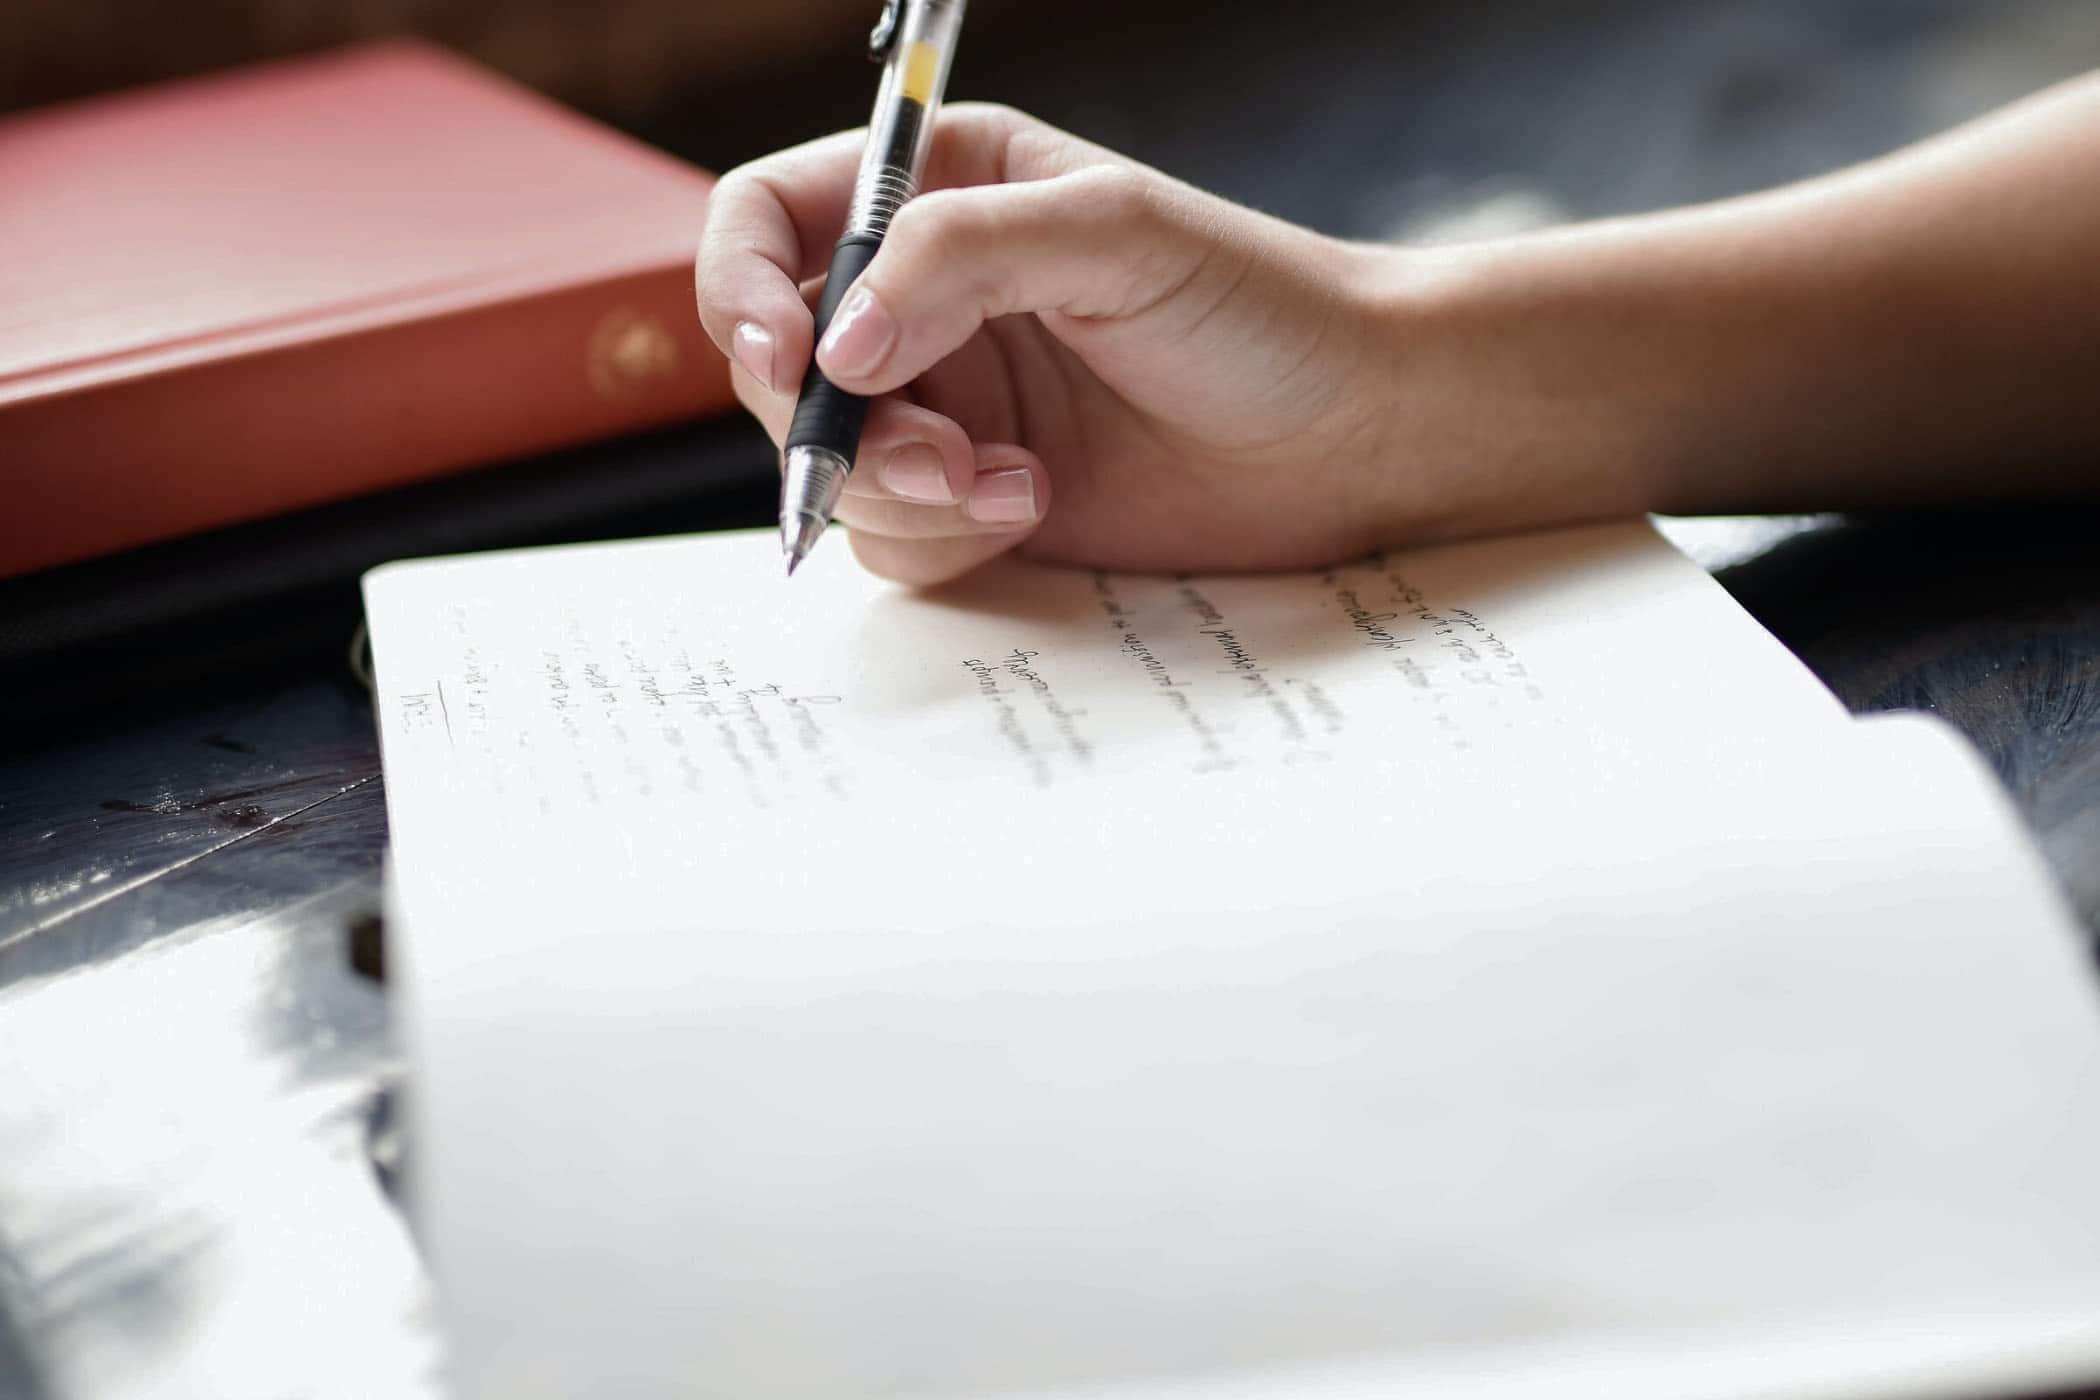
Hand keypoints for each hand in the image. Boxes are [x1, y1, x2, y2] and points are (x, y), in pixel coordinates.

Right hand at [695, 104, 1424, 583]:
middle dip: (835, 425)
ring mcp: (947, 407)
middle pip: (780, 365)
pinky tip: (1033, 509)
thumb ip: (961, 257)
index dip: (742, 289)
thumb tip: (835, 347)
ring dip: (897, 491)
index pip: (769, 223)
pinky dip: (944, 538)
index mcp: (941, 194)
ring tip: (1009, 484)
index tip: (787, 358)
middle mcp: (924, 301)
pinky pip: (890, 540)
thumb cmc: (1259, 306)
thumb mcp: (1113, 235)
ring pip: (828, 467)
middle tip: (935, 454)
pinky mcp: (975, 502)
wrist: (1355, 433)